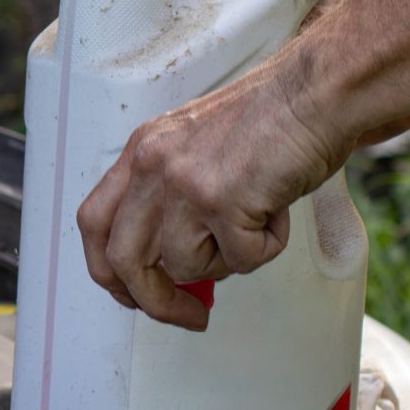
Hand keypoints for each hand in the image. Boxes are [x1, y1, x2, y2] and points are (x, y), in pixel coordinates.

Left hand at [74, 55, 349, 330]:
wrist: (315, 93)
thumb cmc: (271, 121)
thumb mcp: (195, 149)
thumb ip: (171, 197)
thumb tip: (170, 266)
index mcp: (140, 153)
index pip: (94, 223)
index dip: (108, 269)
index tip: (134, 293)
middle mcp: (151, 166)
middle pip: (122, 259)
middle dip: (154, 301)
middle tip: (190, 316)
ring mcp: (183, 183)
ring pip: (185, 267)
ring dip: (227, 262)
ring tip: (256, 222)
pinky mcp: (222, 201)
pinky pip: (240, 261)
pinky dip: (266, 249)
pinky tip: (277, 211)